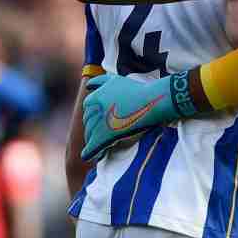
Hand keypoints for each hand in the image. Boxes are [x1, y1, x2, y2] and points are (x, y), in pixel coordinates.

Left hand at [81, 72, 197, 161]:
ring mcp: (98, 123)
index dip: (96, 119)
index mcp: (93, 98)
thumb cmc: (135, 90)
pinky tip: (96, 157)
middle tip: (107, 135)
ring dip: (94, 142)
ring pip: (90, 136)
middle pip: (88, 125)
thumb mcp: (114, 80)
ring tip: (103, 146)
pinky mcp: (105, 136)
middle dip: (94, 130)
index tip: (104, 124)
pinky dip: (92, 153)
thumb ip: (99, 81)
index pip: (87, 113)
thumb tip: (88, 85)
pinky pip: (92, 148)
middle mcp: (92, 110)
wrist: (150, 100)